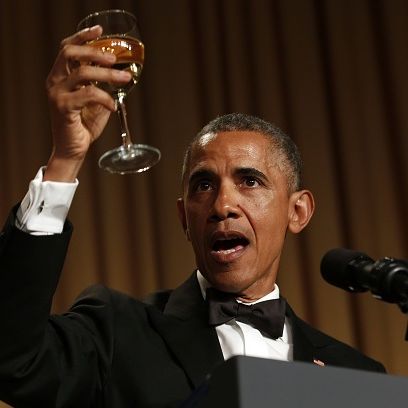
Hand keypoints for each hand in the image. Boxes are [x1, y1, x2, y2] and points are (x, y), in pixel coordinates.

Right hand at [44, 25, 131, 180]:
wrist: (72, 149)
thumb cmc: (83, 126)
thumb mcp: (94, 102)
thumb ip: (101, 86)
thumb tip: (120, 73)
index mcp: (60, 77)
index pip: (67, 48)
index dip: (83, 36)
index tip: (100, 30)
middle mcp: (55, 81)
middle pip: (71, 53)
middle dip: (95, 51)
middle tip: (114, 58)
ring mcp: (57, 93)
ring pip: (83, 72)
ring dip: (107, 74)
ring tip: (124, 77)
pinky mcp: (63, 107)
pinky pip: (89, 94)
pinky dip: (105, 98)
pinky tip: (113, 106)